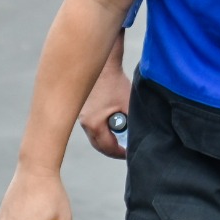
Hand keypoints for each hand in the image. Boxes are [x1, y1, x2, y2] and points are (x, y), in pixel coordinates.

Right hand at [78, 38, 129, 159]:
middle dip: (113, 149)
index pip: (106, 147)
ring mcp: (82, 116)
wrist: (102, 66)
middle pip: (98, 144)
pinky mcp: (84, 109)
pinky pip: (93, 126)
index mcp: (93, 125)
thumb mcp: (128, 104)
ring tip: (122, 140)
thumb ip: (131, 122)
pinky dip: (103, 129)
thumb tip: (137, 135)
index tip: (130, 154)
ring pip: (95, 135)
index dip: (120, 153)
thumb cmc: (115, 84)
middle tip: (126, 151)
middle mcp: (84, 123)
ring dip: (108, 139)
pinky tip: (114, 126)